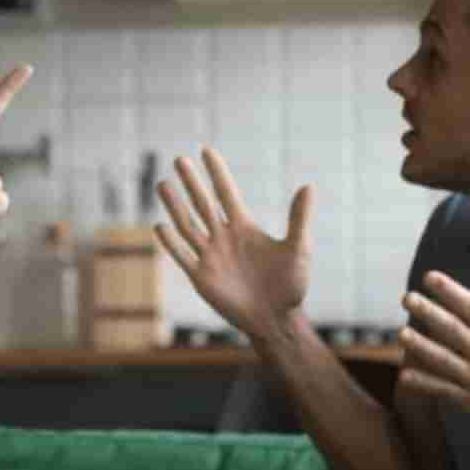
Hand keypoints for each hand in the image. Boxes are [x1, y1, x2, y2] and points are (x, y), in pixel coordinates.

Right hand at [154, 147, 313, 335]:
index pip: (227, 193)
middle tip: (180, 159)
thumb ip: (299, 219)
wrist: (276, 319)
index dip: (217, 173)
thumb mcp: (298, 249)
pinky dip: (171, 242)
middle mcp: (224, 237)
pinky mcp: (201, 277)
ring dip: (175, 205)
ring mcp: (210, 256)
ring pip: (188, 225)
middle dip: (192, 183)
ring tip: (163, 184)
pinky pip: (183, 256)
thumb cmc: (291, 285)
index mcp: (244, 227)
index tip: (206, 150)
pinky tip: (160, 226)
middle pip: (203, 204)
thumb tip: (308, 186)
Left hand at [398, 256, 469, 431]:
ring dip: (421, 347)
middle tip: (407, 298)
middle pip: (452, 330)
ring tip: (401, 334)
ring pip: (443, 360)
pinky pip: (443, 390)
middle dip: (428, 313)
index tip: (430, 277)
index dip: (450, 291)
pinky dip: (424, 383)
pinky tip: (404, 374)